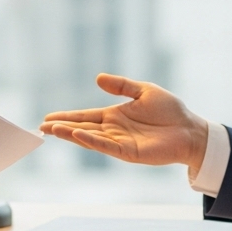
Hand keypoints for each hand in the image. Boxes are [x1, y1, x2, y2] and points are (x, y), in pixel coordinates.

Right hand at [39, 73, 209, 173]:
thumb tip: (98, 77)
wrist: (190, 130)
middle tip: (41, 127)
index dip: (67, 117)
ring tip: (52, 130)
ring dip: (71, 134)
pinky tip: (77, 135)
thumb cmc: (170, 111)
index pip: (85, 116)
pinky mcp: (129, 152)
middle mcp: (113, 130)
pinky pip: (106, 146)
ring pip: (90, 138)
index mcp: (115, 116)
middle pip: (82, 128)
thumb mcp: (144, 90)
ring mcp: (120, 142)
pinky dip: (91, 141)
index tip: (48, 118)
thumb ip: (121, 85)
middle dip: (62, 127)